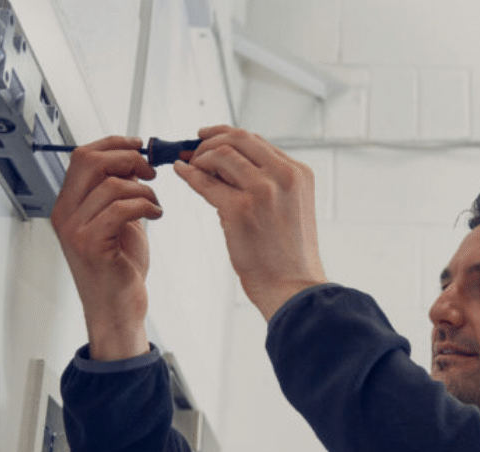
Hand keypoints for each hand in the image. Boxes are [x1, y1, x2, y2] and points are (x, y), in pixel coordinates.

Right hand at [51, 136, 161, 360]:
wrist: (117, 310)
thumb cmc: (119, 270)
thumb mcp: (119, 222)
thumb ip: (120, 193)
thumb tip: (136, 162)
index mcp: (68, 205)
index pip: (83, 156)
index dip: (113, 144)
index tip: (140, 145)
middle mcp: (65, 214)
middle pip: (90, 161)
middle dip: (127, 158)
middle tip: (150, 172)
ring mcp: (74, 230)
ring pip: (111, 185)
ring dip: (143, 189)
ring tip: (155, 204)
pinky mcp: (91, 245)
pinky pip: (121, 208)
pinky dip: (145, 206)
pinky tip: (155, 215)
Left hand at [173, 126, 326, 319]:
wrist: (293, 287)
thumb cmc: (288, 255)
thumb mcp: (289, 208)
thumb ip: (267, 183)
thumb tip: (223, 166)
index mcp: (299, 173)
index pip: (257, 141)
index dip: (227, 136)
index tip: (208, 138)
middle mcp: (283, 175)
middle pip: (238, 139)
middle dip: (210, 140)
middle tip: (193, 149)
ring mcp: (263, 190)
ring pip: (220, 154)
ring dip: (199, 157)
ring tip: (190, 167)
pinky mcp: (240, 209)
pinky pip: (206, 182)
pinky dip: (189, 173)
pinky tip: (181, 171)